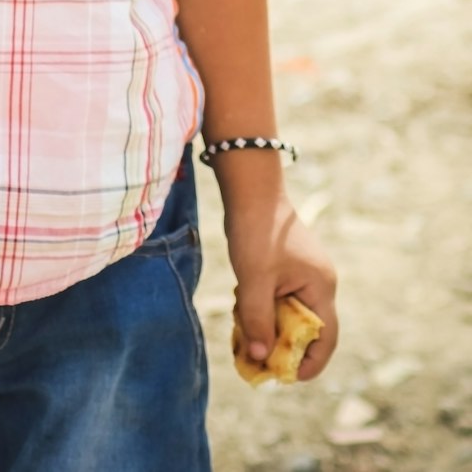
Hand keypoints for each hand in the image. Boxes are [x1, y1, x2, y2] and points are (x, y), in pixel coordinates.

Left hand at [226, 191, 337, 380]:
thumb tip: (260, 357)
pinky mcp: (289, 266)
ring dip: (269, 325)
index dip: (309, 364)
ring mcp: (305, 273)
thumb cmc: (257, 232)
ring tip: (243, 331)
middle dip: (282, 346)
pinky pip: (281, 297)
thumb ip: (258, 320)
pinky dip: (264, 307)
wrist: (250, 189)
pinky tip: (242, 305)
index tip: (286, 378)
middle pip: (307, 329)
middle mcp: (319, 283)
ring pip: (290, 313)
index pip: (326, 338)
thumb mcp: (254, 280)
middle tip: (256, 359)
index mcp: (321, 287)